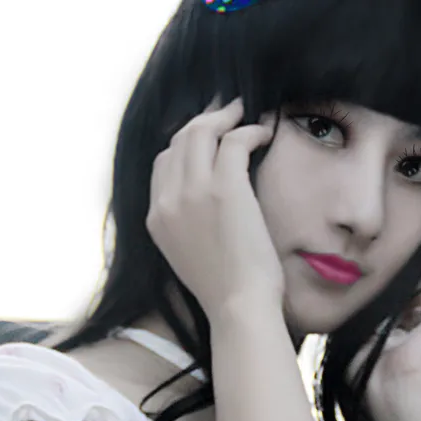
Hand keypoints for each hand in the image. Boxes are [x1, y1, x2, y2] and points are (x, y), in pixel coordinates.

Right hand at [146, 96, 282, 315]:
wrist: (238, 307)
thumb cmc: (228, 290)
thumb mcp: (191, 256)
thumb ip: (189, 225)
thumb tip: (209, 206)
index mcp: (156, 219)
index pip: (162, 164)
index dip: (186, 143)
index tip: (208, 136)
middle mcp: (167, 201)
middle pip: (178, 141)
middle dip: (203, 121)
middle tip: (228, 112)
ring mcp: (192, 192)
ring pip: (200, 132)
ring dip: (225, 117)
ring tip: (245, 113)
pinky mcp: (224, 188)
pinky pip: (234, 141)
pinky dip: (250, 130)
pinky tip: (265, 133)